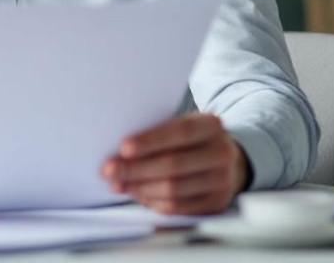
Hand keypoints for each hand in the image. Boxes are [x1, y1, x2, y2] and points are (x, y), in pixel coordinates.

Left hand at [102, 114, 250, 215]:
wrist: (224, 160)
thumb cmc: (191, 140)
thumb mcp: (181, 125)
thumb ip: (157, 132)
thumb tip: (120, 151)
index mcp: (212, 126)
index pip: (179, 133)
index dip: (150, 142)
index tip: (123, 148)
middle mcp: (222, 154)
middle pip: (174, 165)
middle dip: (136, 169)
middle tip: (109, 171)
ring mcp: (222, 182)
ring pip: (174, 190)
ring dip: (140, 188)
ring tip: (118, 184)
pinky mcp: (216, 204)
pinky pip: (178, 207)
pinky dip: (153, 201)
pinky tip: (137, 194)